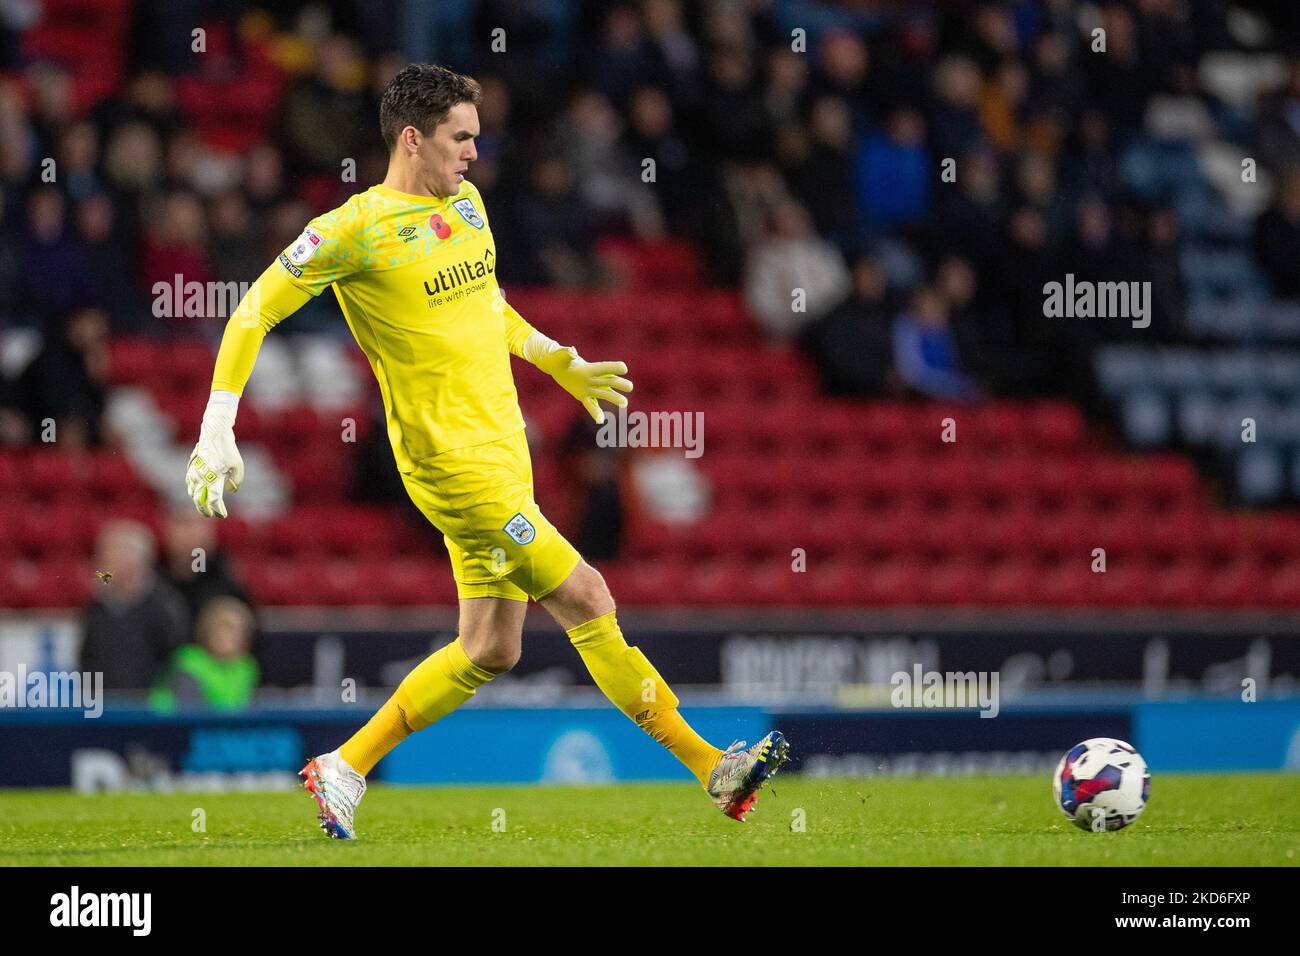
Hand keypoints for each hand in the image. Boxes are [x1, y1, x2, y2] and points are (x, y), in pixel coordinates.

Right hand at [185, 400, 243, 517]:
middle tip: (210, 515)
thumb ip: (235, 481)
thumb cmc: (228, 449)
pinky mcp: (191, 466)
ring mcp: (193, 472)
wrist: (215, 432)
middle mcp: (200, 478)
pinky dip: (193, 489)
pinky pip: (189, 482)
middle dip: (204, 510)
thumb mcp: (238, 466)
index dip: (217, 510)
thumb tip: (229, 490)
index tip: (222, 515)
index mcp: (213, 479)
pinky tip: (196, 491)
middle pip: (199, 500)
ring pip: (192, 492)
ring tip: (203, 506)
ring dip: (197, 500)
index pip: (213, 501)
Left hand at [536, 345, 632, 424]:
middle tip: (629, 387)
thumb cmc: (558, 358)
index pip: (603, 368)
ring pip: (603, 393)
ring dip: (614, 398)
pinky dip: (596, 412)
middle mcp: (591, 378)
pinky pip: (591, 404)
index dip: (613, 368)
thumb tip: (572, 352)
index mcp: (588, 368)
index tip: (624, 369)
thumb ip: (565, 353)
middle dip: (619, 384)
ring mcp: (588, 387)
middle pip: (608, 381)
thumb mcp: (559, 355)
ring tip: (624, 403)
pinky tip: (601, 420)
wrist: (556, 366)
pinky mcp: (582, 395)